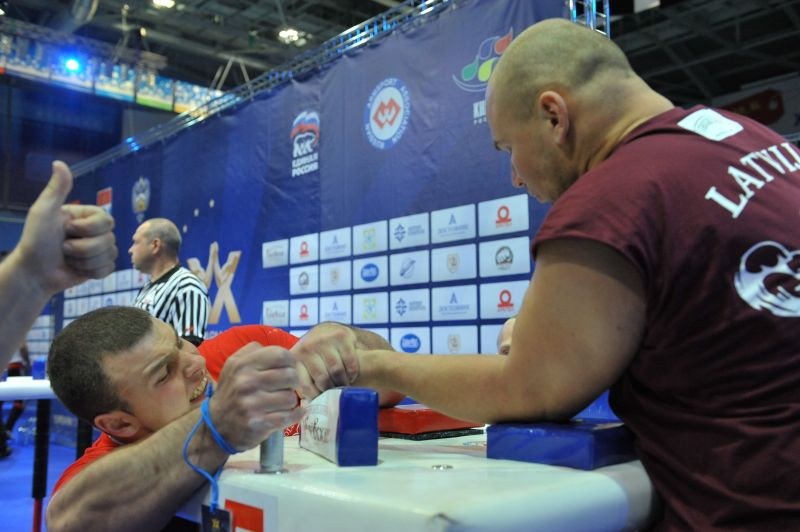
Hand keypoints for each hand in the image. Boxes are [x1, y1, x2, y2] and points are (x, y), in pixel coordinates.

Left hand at [15, 161, 116, 294]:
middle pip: (110, 239)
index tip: (68, 230)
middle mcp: (94, 232)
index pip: (107, 220)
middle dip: (85, 248)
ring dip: (86, 261)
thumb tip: (59, 162)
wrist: (33, 273)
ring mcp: (98, 250)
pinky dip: (92, 272)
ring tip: (69, 260)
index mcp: (84, 217)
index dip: (89, 228)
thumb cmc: (36, 241)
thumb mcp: (44, 211)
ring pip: (110, 255)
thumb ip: (57, 189)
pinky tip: (78, 270)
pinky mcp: (99, 267)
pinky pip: (109, 269)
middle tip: (65, 248)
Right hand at [208, 342, 303, 449]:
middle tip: (288, 387)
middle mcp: (246, 382)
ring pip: (292, 397)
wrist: (216, 426)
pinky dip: (295, 415)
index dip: (291, 362)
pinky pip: (289, 416)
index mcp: (242, 365)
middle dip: (294, 382)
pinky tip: (290, 413)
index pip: (281, 355)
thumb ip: (254, 351)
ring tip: (283, 402)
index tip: (288, 369)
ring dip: (292, 401)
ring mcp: (251, 404)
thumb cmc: (232, 391)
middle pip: (290, 375)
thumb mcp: (234, 365)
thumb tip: (281, 352)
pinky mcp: (258, 424)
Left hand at [291, 323, 358, 399]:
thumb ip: (302, 383)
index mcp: (295, 358)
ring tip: (344, 385)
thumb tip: (305, 410)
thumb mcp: (304, 367)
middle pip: (323, 379)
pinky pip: (350, 362)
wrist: (328, 332)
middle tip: (337, 393)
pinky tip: (351, 374)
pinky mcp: (341, 335)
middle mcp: (307, 347)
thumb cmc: (315, 357)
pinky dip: (353, 372)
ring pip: (337, 371)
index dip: (317, 397)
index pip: (306, 386)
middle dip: (332, 390)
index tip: (323, 399)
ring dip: (344, 382)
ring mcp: (324, 339)